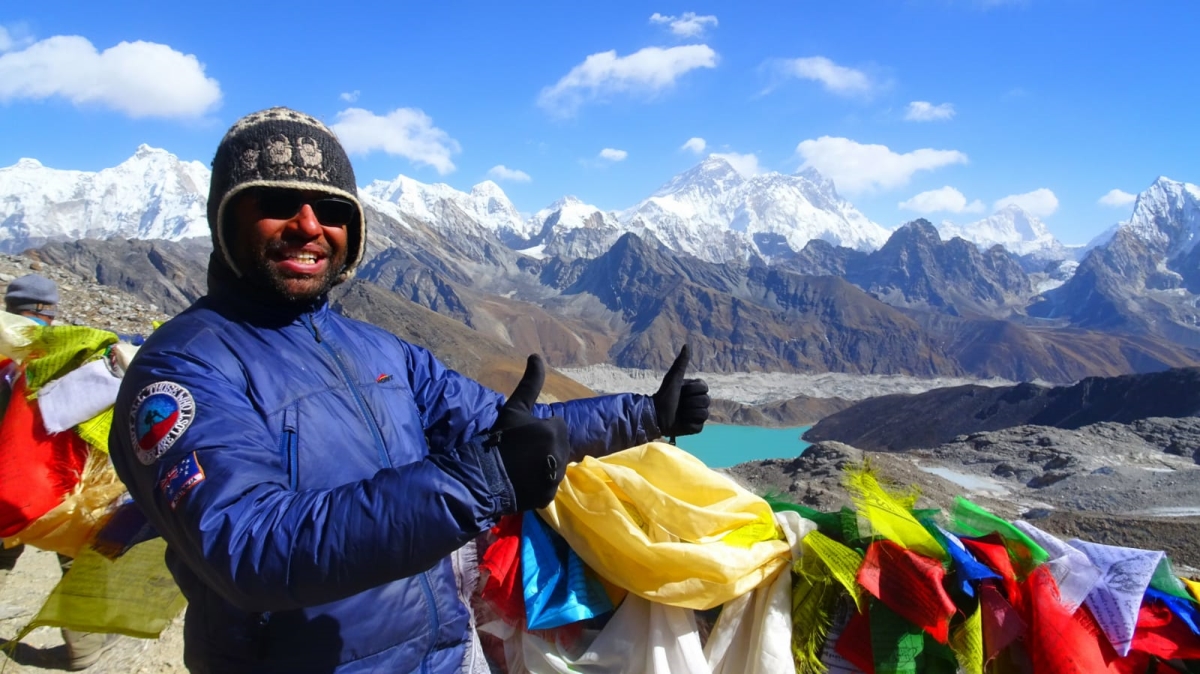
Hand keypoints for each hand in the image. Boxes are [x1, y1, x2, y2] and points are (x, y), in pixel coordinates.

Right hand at [489, 355, 569, 510]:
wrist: (483, 475)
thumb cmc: (499, 438)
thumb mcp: (514, 408)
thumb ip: (530, 383)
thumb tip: (536, 354)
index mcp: (555, 430)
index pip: (557, 426)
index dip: (539, 430)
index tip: (523, 436)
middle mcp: (561, 453)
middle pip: (558, 446)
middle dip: (544, 447)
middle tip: (521, 452)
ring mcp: (556, 476)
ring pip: (555, 465)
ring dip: (543, 464)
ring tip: (521, 467)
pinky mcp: (549, 496)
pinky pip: (549, 485)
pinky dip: (539, 484)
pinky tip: (523, 481)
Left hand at [652, 345, 709, 440]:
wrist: (656, 415)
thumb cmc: (664, 395)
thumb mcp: (673, 378)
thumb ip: (681, 363)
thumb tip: (686, 345)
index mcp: (697, 390)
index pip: (704, 388)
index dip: (691, 390)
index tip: (681, 391)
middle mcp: (701, 402)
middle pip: (705, 401)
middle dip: (689, 402)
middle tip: (678, 403)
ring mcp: (700, 416)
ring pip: (703, 413)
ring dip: (687, 412)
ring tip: (679, 413)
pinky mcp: (696, 428)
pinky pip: (699, 425)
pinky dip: (688, 424)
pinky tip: (681, 422)